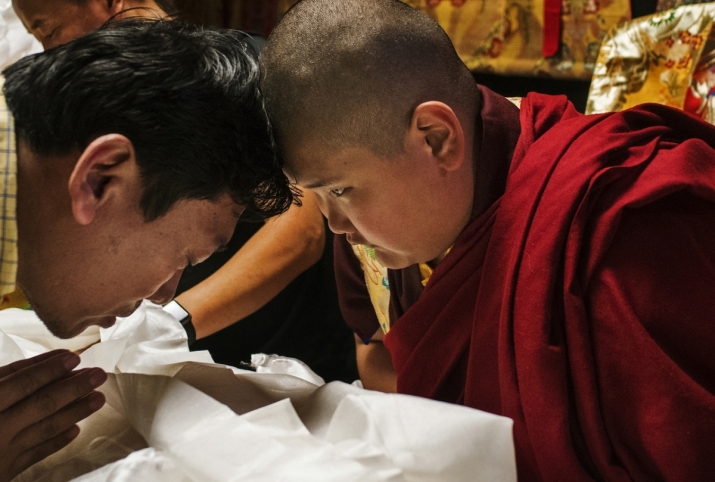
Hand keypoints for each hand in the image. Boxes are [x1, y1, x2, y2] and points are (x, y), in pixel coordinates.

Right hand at [0, 350, 106, 481]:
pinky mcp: (3, 473)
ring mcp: (0, 453)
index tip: (72, 357)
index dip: (46, 369)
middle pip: (40, 404)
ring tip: (98, 398)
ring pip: (44, 428)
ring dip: (74, 412)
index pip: (18, 383)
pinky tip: (75, 430)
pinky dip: (56, 442)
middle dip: (72, 388)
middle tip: (99, 374)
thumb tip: (28, 369)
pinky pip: (34, 455)